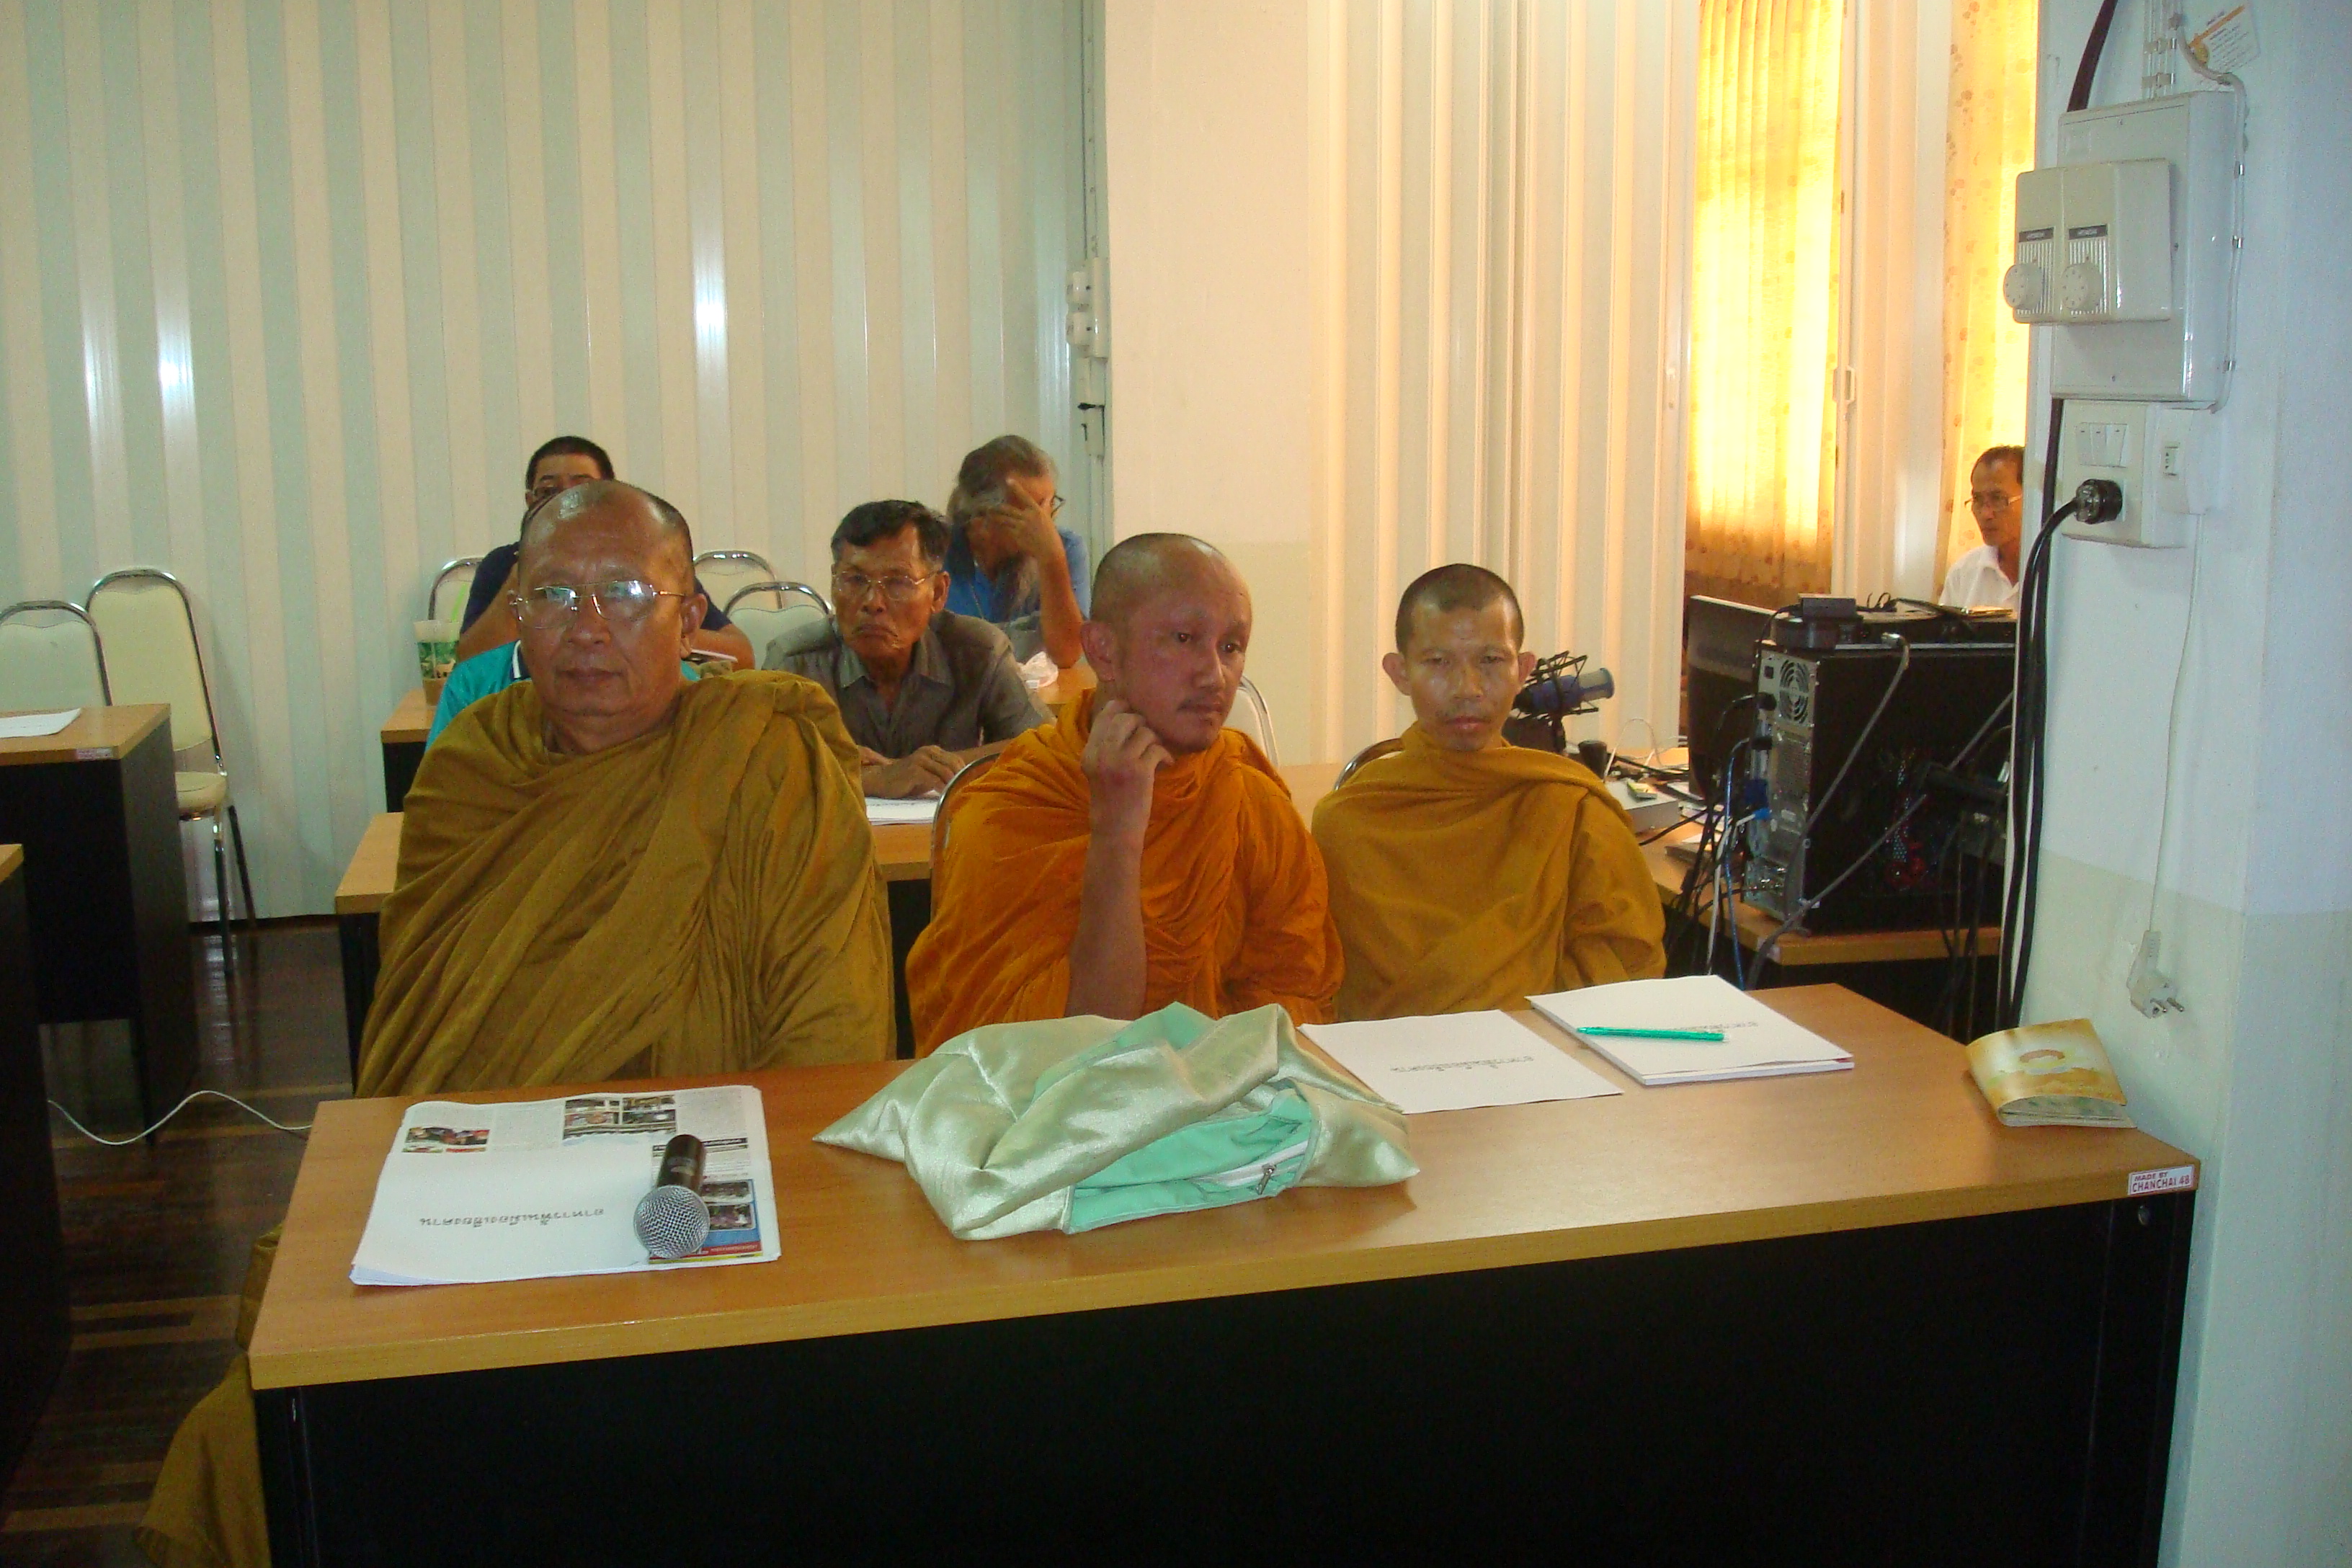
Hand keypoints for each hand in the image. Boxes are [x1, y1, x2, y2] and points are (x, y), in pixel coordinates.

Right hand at [863, 746, 960, 798]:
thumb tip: (963, 782)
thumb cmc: (906, 780)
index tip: (971, 786)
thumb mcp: (927, 774)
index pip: (957, 760)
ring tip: (959, 796)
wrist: (882, 780)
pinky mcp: (914, 770)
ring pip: (946, 772)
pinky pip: (934, 780)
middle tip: (968, 792)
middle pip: (954, 764)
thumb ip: (942, 774)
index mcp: (934, 750)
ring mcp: (921, 759)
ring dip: (954, 785)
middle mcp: (928, 751)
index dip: (966, 773)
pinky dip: (942, 789)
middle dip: (962, 779)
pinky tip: (946, 797)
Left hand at [971, 495, 1061, 567]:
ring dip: (995, 517)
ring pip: (1004, 520)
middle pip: (1008, 509)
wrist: (1049, 550)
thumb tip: (1048, 496)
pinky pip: (1006, 530)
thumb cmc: (1050, 533)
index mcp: (1036, 510)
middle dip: (997, 507)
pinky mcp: (1017, 537)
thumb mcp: (1048, 517)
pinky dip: (1000, 528)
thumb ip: (1045, 506)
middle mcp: (1027, 517)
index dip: (1016, 488)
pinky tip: (993, 526)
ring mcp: (1021, 527)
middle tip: (988, 506)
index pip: (1024, 496)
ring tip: (988, 515)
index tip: (1008, 480)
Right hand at [1081, 698, 1169, 838]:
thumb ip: (1105, 746)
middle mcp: (1102, 753)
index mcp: (1089, 752)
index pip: (1105, 714)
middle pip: (1126, 718)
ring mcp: (1121, 762)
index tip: (1134, 719)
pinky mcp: (1140, 772)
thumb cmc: (1109, 801)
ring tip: (1156, 753)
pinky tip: (1166, 764)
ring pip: (1145, 731)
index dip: (1123, 709)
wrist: (1115, 831)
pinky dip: (1166, 755)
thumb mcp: (1098, 770)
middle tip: (1148, 736)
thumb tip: (1126, 717)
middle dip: (1142, 723)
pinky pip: (1158, 749)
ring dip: (1155, 740)